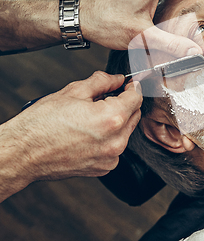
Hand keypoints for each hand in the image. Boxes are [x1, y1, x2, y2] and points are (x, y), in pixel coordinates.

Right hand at [1, 71, 141, 186]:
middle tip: (106, 98)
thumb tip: (116, 78)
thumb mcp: (73, 91)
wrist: (23, 153)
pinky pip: (115, 147)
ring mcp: (111, 157)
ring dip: (117, 121)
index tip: (128, 84)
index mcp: (111, 119)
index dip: (132, 87)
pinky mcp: (104, 167)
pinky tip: (89, 133)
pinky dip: (108, 138)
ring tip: (92, 117)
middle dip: (124, 104)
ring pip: (126, 132)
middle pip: (134, 115)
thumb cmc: (42, 124)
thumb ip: (102, 81)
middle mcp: (116, 141)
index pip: (136, 97)